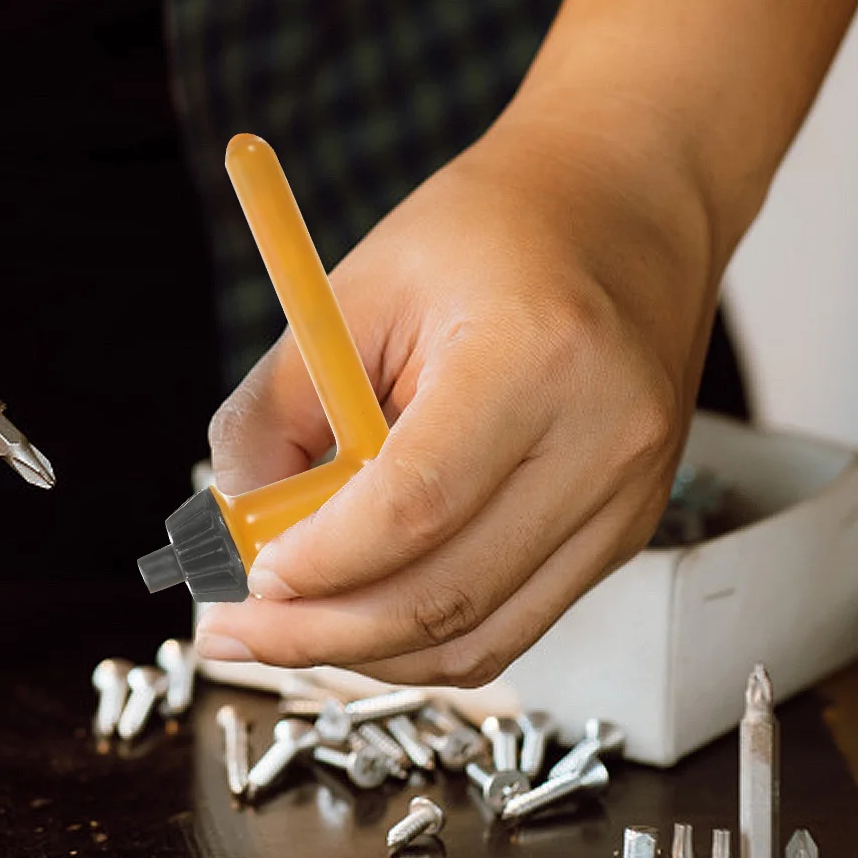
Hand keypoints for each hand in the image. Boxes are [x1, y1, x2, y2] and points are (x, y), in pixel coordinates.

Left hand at [194, 108, 714, 684]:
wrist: (624, 206)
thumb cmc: (489, 229)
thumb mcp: (358, 289)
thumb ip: (280, 405)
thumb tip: (230, 520)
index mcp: (535, 359)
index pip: (417, 505)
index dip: (322, 560)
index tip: (246, 579)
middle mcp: (602, 443)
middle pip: (449, 594)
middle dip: (322, 633)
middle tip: (233, 630)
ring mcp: (627, 498)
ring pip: (483, 636)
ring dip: (367, 651)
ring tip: (280, 633)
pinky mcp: (624, 529)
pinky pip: (514, 620)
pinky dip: (425, 634)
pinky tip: (356, 614)